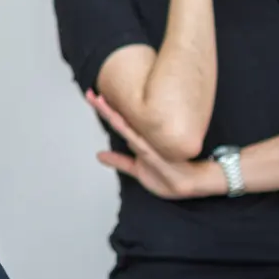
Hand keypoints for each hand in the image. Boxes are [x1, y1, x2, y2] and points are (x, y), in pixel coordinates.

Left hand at [86, 90, 220, 199]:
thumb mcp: (136, 169)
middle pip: (118, 118)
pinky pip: (137, 140)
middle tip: (89, 93)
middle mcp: (141, 138)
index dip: (104, 110)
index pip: (117, 122)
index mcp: (137, 140)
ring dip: (111, 113)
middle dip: (103, 106)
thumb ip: (119, 161)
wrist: (189, 184)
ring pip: (125, 125)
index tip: (91, 97)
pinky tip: (117, 120)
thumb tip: (99, 155)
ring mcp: (147, 144)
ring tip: (99, 101)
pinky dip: (126, 130)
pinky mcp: (152, 153)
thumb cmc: (166, 176)